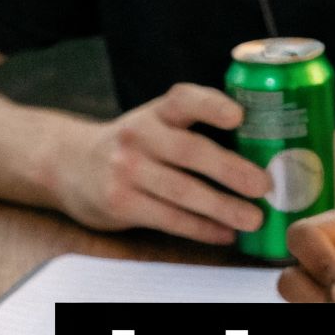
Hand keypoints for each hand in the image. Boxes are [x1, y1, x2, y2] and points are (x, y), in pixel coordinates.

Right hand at [48, 83, 272, 244]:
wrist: (70, 164)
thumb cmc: (132, 146)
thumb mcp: (154, 124)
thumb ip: (193, 130)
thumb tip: (263, 153)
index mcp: (155, 112)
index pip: (184, 100)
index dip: (212, 106)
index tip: (239, 116)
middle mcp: (138, 136)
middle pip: (191, 152)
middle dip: (232, 171)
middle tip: (265, 185)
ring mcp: (126, 170)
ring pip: (183, 192)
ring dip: (222, 208)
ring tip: (253, 219)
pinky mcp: (120, 203)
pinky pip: (169, 219)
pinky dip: (201, 229)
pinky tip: (225, 234)